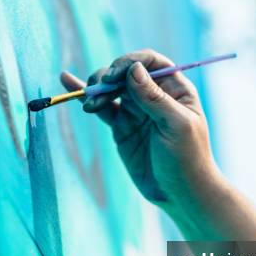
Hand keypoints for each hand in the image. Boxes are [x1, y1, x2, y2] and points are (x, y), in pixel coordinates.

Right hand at [60, 49, 221, 206]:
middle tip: (99, 90)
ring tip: (89, 102)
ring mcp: (136, 110)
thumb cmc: (187, 158)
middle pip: (125, 72)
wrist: (179, 193)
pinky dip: (86, 97)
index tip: (115, 76)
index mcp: (175, 88)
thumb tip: (133, 69)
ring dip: (96, 89)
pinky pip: (102, 107)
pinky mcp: (121, 126)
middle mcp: (154, 95)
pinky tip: (68, 82)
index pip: (150, 62)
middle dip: (109, 77)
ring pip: (111, 88)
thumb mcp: (176, 126)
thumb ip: (155, 98)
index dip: (130, 63)